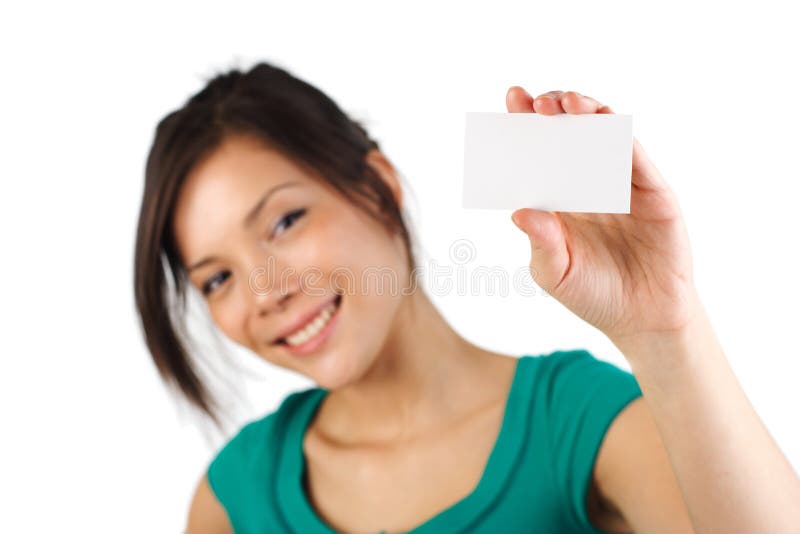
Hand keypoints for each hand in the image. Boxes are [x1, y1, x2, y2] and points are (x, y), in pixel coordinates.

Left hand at [507, 88, 699, 346]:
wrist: (643, 319)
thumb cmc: (593, 295)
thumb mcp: (555, 273)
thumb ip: (540, 243)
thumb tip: (519, 211)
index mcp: (557, 199)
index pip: (537, 152)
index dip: (524, 123)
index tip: (512, 98)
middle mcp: (586, 183)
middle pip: (568, 133)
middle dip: (553, 110)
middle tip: (537, 102)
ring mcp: (621, 184)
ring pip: (603, 134)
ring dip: (586, 112)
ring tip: (568, 105)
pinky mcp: (653, 191)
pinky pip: (636, 157)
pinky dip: (621, 137)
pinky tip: (605, 123)